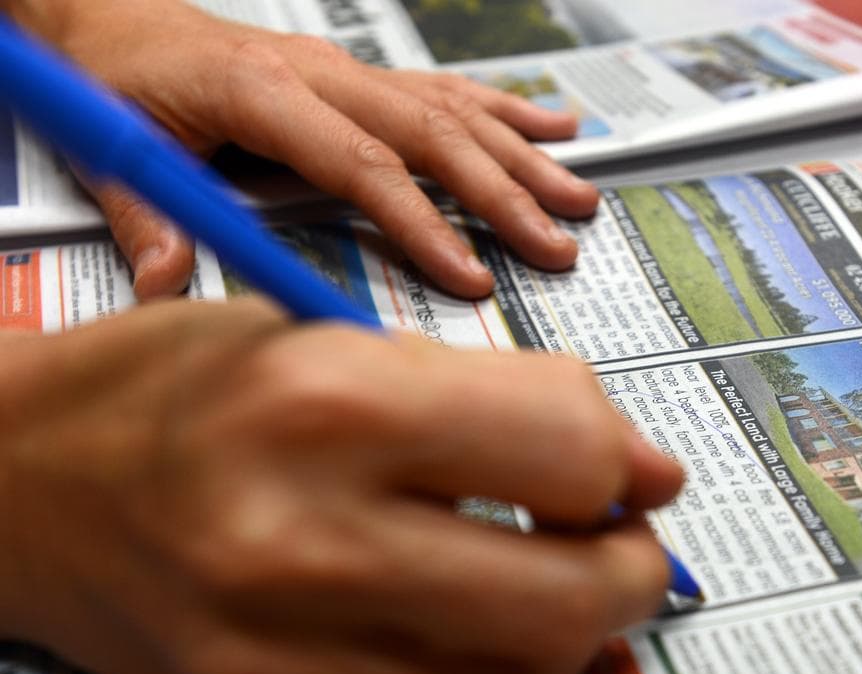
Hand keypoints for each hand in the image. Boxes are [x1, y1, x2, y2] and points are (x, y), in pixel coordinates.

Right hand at [0, 300, 682, 673]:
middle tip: (626, 543)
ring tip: (552, 578)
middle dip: (631, 573)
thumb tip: (625, 464)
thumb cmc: (162, 386)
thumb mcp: (321, 335)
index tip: (636, 468)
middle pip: (560, 599)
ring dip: (568, 635)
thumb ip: (485, 394)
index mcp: (323, 403)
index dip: (625, 459)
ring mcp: (277, 649)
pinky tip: (478, 626)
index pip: (561, 451)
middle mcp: (302, 539)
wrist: (6, 485)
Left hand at [4, 0, 598, 299]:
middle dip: (503, 193)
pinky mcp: (358, 74)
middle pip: (432, 134)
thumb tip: (167, 284)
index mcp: (265, 91)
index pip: (363, 164)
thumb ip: (146, 216)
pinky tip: (555, 125)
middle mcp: (321, 73)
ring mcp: (348, 70)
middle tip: (556, 243)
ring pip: (453, 108)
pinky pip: (447, 89)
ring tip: (576, 197)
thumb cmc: (116, 79)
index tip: (470, 274)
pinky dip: (507, 109)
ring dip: (522, 155)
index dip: (422, 222)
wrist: (111, 18)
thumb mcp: (112, 147)